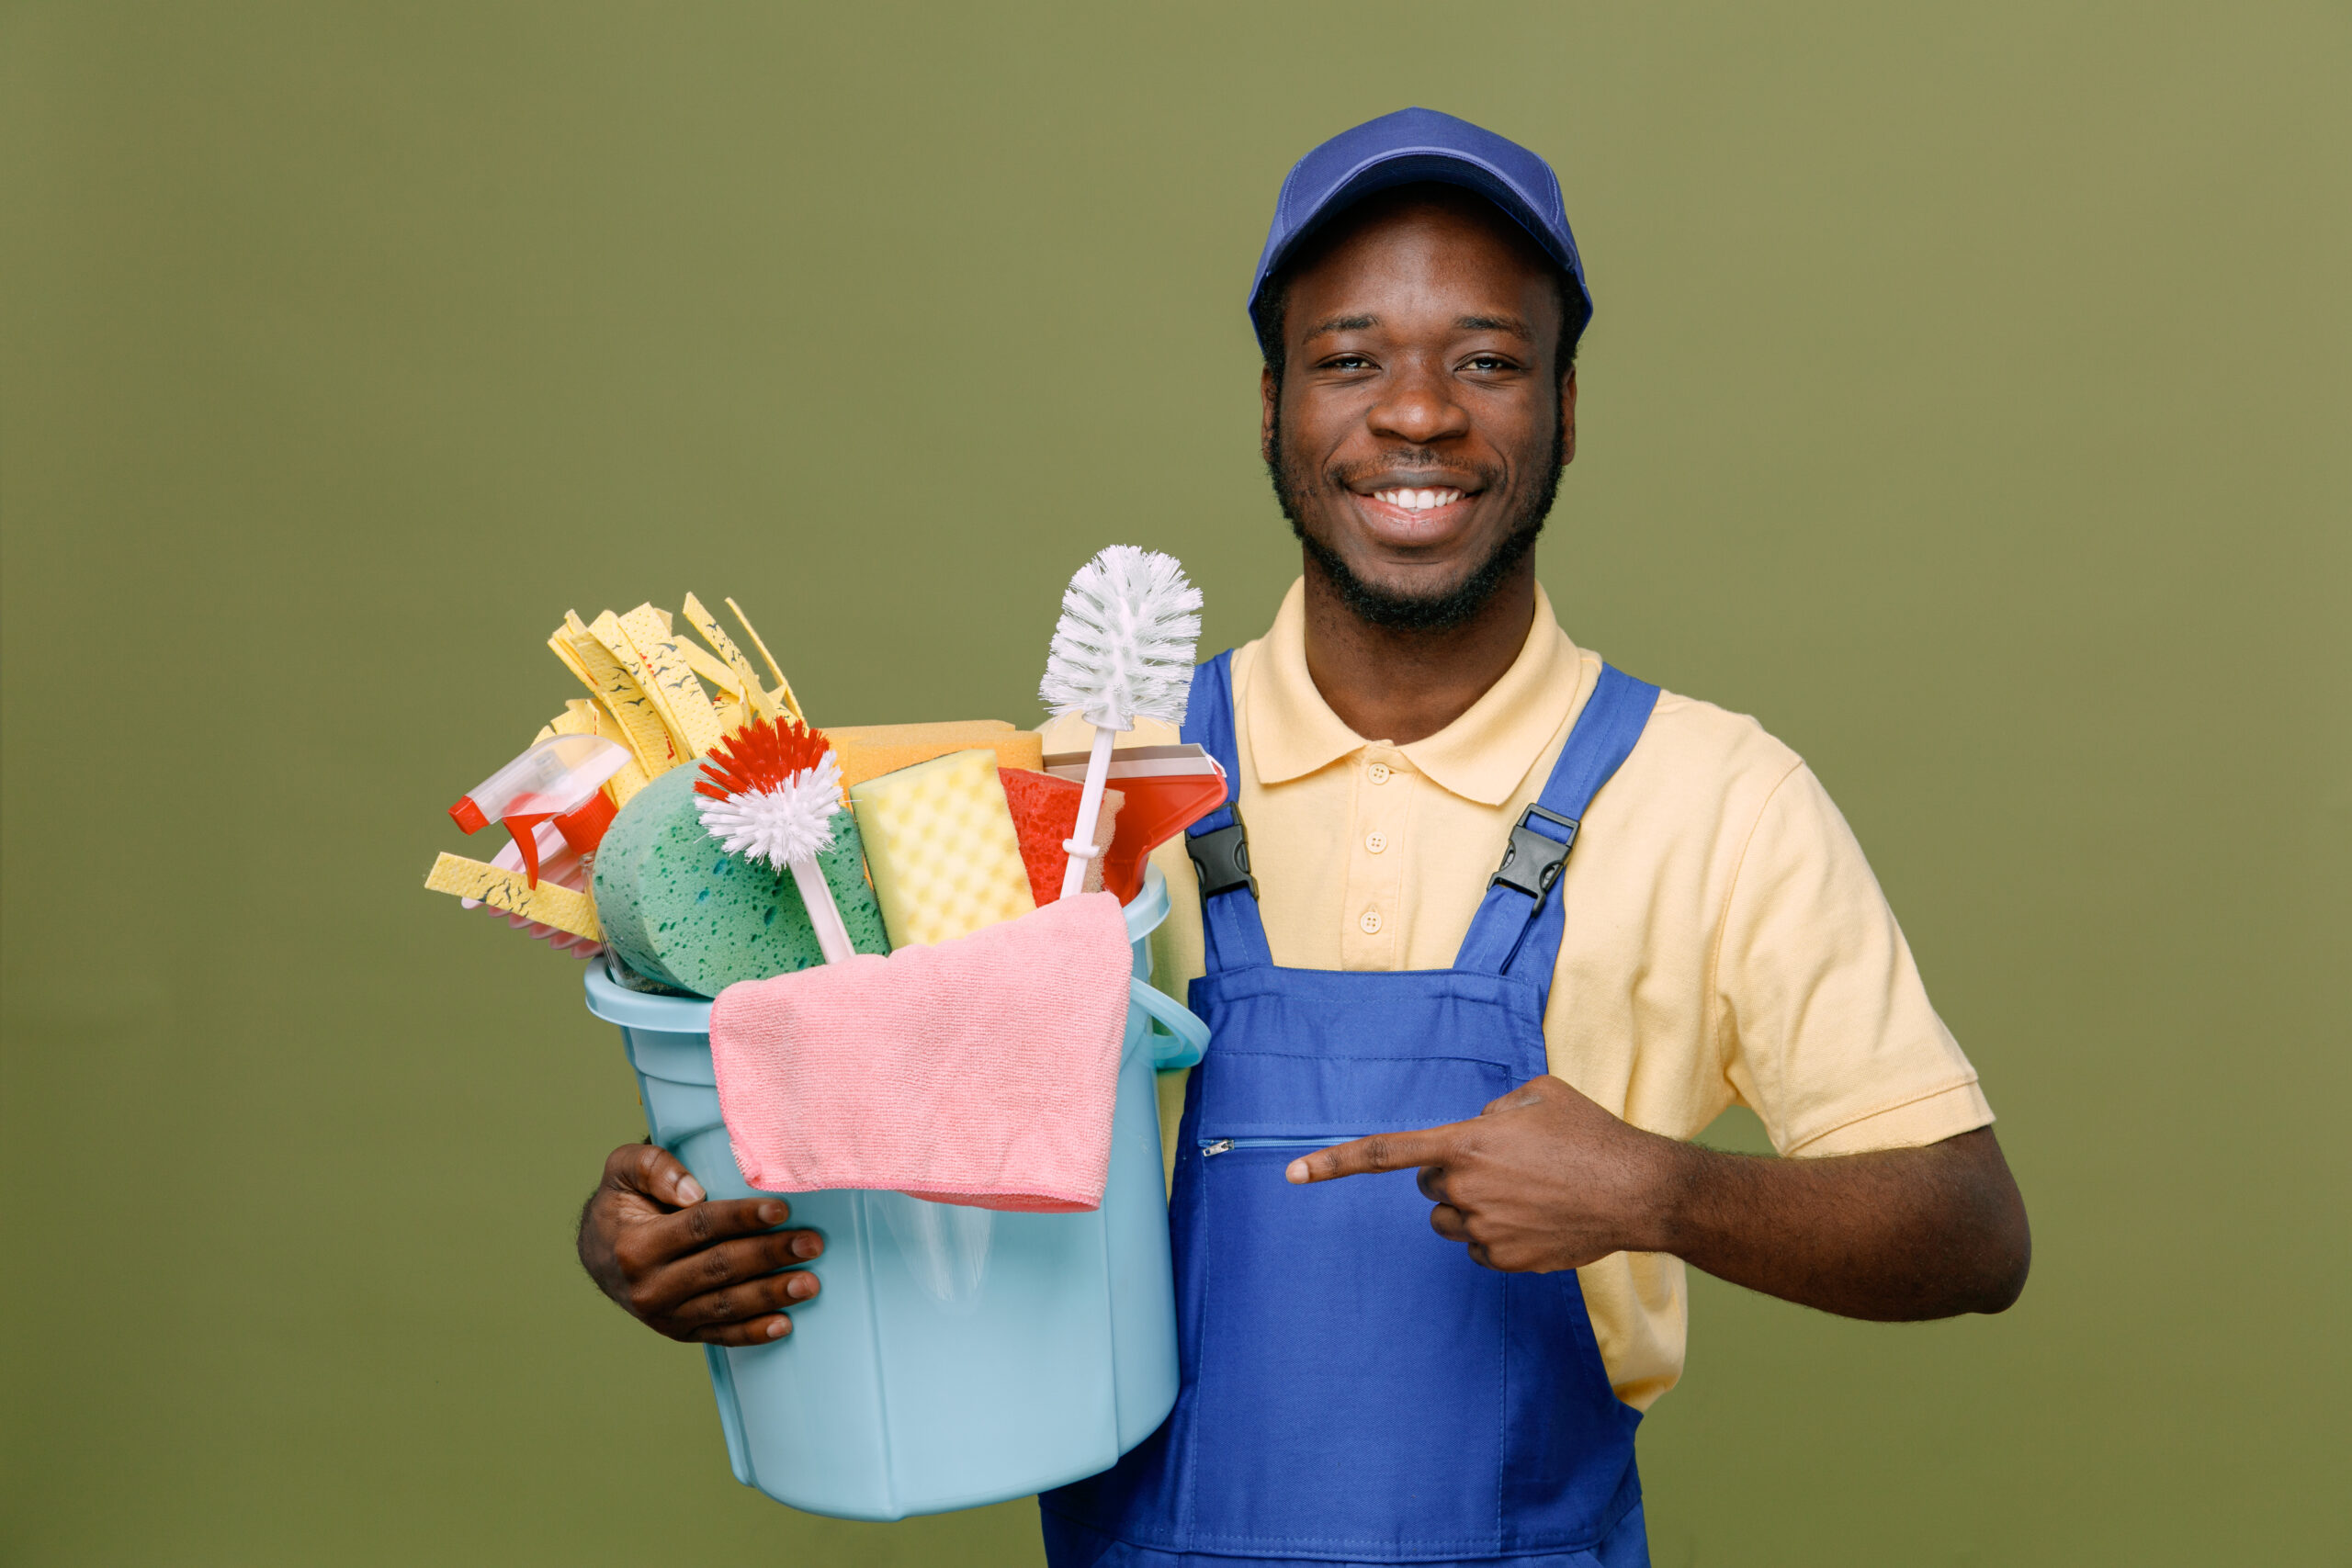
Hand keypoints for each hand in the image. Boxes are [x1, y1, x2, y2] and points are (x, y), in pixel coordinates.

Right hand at [577, 1143, 825, 1344]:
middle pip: (719, 1269)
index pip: (699, 1228)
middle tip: (811, 1243)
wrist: (596, 1254)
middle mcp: (649, 1287)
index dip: (741, 1218)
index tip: (781, 1209)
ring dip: (770, 1295)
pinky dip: (753, 1333)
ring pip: (724, 1306)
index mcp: (637, 1245)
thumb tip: (693, 1189)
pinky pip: (719, 1335)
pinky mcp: (679, 1331)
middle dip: (769, 1255)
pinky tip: (785, 1324)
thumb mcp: (623, 1170)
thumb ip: (653, 1167)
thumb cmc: (621, 1203)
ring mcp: (664, 1315)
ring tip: (810, 1283)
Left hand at [1285, 1075, 1677, 1273]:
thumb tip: (1479, 1129)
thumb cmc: (1591, 1134)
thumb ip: (1494, 1109)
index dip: (1334, 1162)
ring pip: (1451, 1220)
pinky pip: (1479, 1249)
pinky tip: (1536, 1221)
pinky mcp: (1505, 1260)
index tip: (1292, 1175)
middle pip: (1429, 1186)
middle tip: (1503, 1168)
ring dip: (1473, 1208)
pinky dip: (1498, 1237)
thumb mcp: (1539, 1095)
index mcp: (1466, 1143)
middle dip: (1454, 1176)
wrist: (1638, 1191)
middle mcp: (1466, 1188)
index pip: (1385, 1152)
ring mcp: (1484, 1229)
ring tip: (1526, 1194)